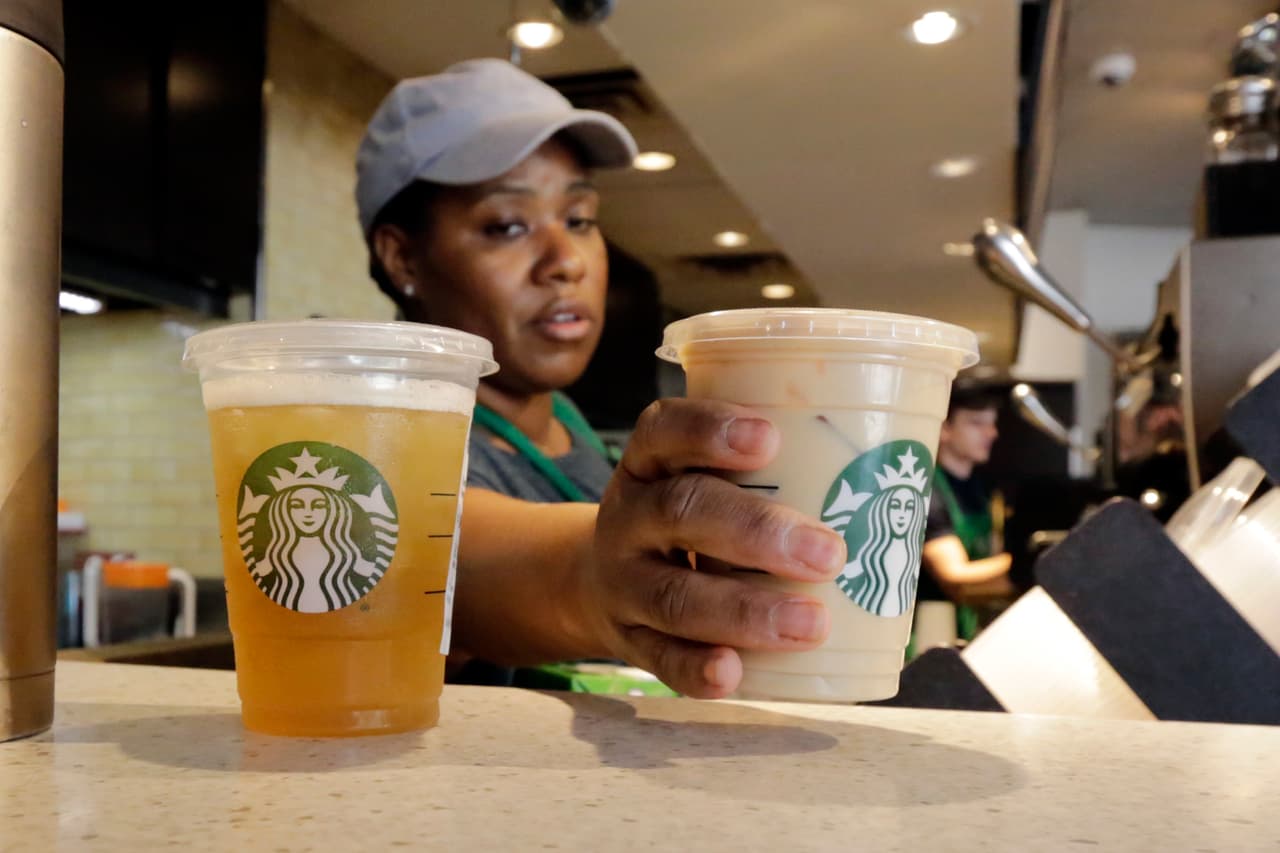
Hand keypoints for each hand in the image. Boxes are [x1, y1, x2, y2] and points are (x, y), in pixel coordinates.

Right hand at [584, 398, 846, 698]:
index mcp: (651, 461)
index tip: (770, 438)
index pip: (665, 429)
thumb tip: (903, 469)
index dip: (710, 430)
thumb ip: (776, 468)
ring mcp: (623, 581)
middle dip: (756, 531)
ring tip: (811, 624)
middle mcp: (629, 515)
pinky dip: (696, 668)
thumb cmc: (690, 516)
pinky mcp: (629, 640)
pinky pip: (659, 658)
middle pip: (681, 511)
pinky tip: (735, 673)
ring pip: (675, 594)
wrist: (601, 581)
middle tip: (827, 553)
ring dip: (745, 611)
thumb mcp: (703, 476)